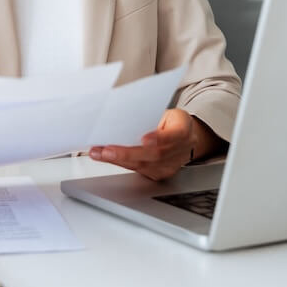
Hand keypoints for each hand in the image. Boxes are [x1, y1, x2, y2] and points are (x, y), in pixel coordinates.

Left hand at [88, 108, 203, 180]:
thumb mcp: (169, 112)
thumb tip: (126, 113)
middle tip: (107, 150)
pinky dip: (119, 163)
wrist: (188, 139)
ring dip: (117, 160)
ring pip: (142, 165)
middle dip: (127, 153)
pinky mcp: (158, 174)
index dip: (157, 139)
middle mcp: (178, 152)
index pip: (172, 136)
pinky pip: (137, 170)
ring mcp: (168, 166)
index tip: (144, 140)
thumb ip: (152, 116)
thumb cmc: (174, 122)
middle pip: (153, 155)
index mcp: (183, 131)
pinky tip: (106, 157)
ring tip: (98, 153)